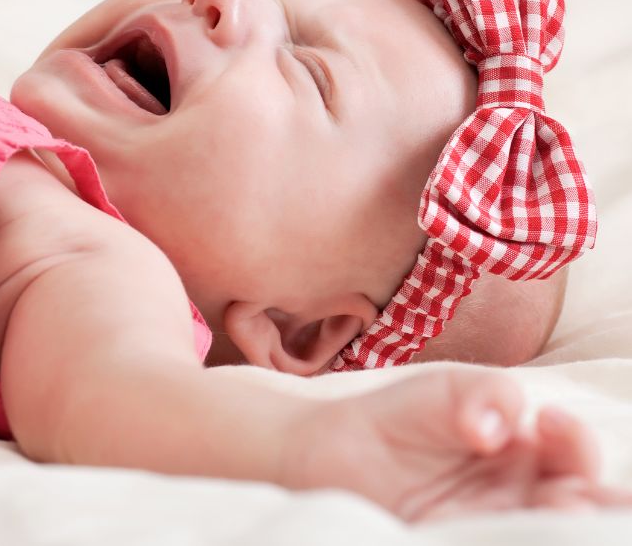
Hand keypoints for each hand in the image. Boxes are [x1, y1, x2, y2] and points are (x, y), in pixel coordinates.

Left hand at [281, 367, 631, 521]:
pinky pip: (488, 545)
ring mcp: (488, 528)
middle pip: (577, 508)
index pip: (575, 455)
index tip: (548, 422)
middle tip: (571, 497)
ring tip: (553, 516)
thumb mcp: (445, 390)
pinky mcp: (453, 545)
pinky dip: (501, 541)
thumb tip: (496, 429)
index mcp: (528, 455)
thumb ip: (486, 393)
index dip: (576, 442)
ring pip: (540, 535)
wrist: (329, 451)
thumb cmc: (397, 417)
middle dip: (590, 506)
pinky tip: (495, 533)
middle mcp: (519, 499)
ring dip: (554, 530)